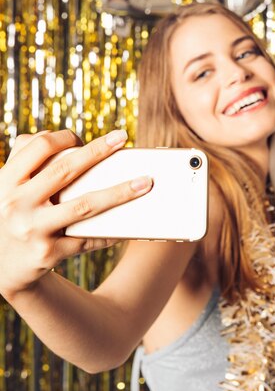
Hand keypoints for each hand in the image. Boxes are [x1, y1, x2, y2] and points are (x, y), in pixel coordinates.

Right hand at [0, 129, 151, 297]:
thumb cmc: (10, 215)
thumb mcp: (6, 187)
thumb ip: (26, 161)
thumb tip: (66, 139)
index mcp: (7, 181)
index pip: (39, 147)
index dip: (63, 136)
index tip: (81, 136)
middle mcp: (18, 204)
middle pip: (65, 170)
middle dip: (98, 151)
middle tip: (122, 137)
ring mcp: (33, 229)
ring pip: (84, 206)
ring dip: (119, 193)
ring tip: (145, 183)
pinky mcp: (48, 254)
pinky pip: (87, 239)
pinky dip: (109, 232)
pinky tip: (128, 225)